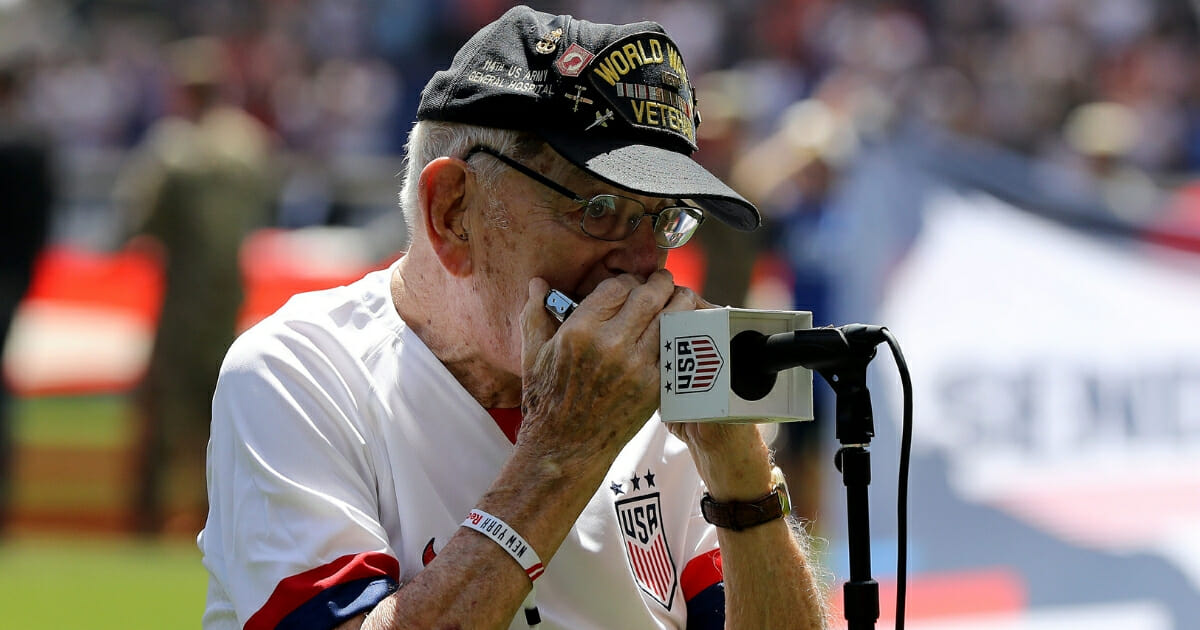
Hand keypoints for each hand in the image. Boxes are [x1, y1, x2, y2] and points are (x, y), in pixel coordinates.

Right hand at [516, 270, 699, 473]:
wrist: (566, 447)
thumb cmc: (546, 400)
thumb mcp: (533, 354)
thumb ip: (535, 313)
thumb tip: (538, 283)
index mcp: (579, 331)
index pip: (617, 287)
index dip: (627, 280)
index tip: (630, 284)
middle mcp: (611, 345)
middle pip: (648, 296)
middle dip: (660, 283)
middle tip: (663, 280)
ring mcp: (636, 366)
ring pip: (670, 319)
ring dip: (679, 303)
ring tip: (680, 297)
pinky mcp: (653, 386)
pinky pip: (676, 349)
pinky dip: (683, 334)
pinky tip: (683, 328)